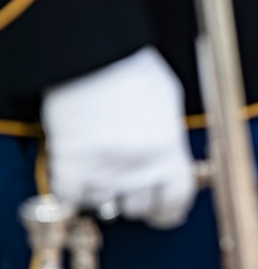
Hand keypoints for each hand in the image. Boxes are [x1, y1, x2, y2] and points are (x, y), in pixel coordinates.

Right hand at [42, 47, 196, 228]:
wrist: (92, 57)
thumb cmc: (132, 71)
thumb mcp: (168, 104)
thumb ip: (170, 138)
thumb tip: (171, 161)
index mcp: (170, 152)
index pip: (175, 202)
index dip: (168, 211)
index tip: (161, 211)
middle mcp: (141, 168)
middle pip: (136, 207)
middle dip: (132, 195)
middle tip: (124, 174)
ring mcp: (105, 171)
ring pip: (103, 203)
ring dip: (100, 189)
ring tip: (100, 159)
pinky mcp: (71, 168)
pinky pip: (70, 198)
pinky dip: (71, 188)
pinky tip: (76, 166)